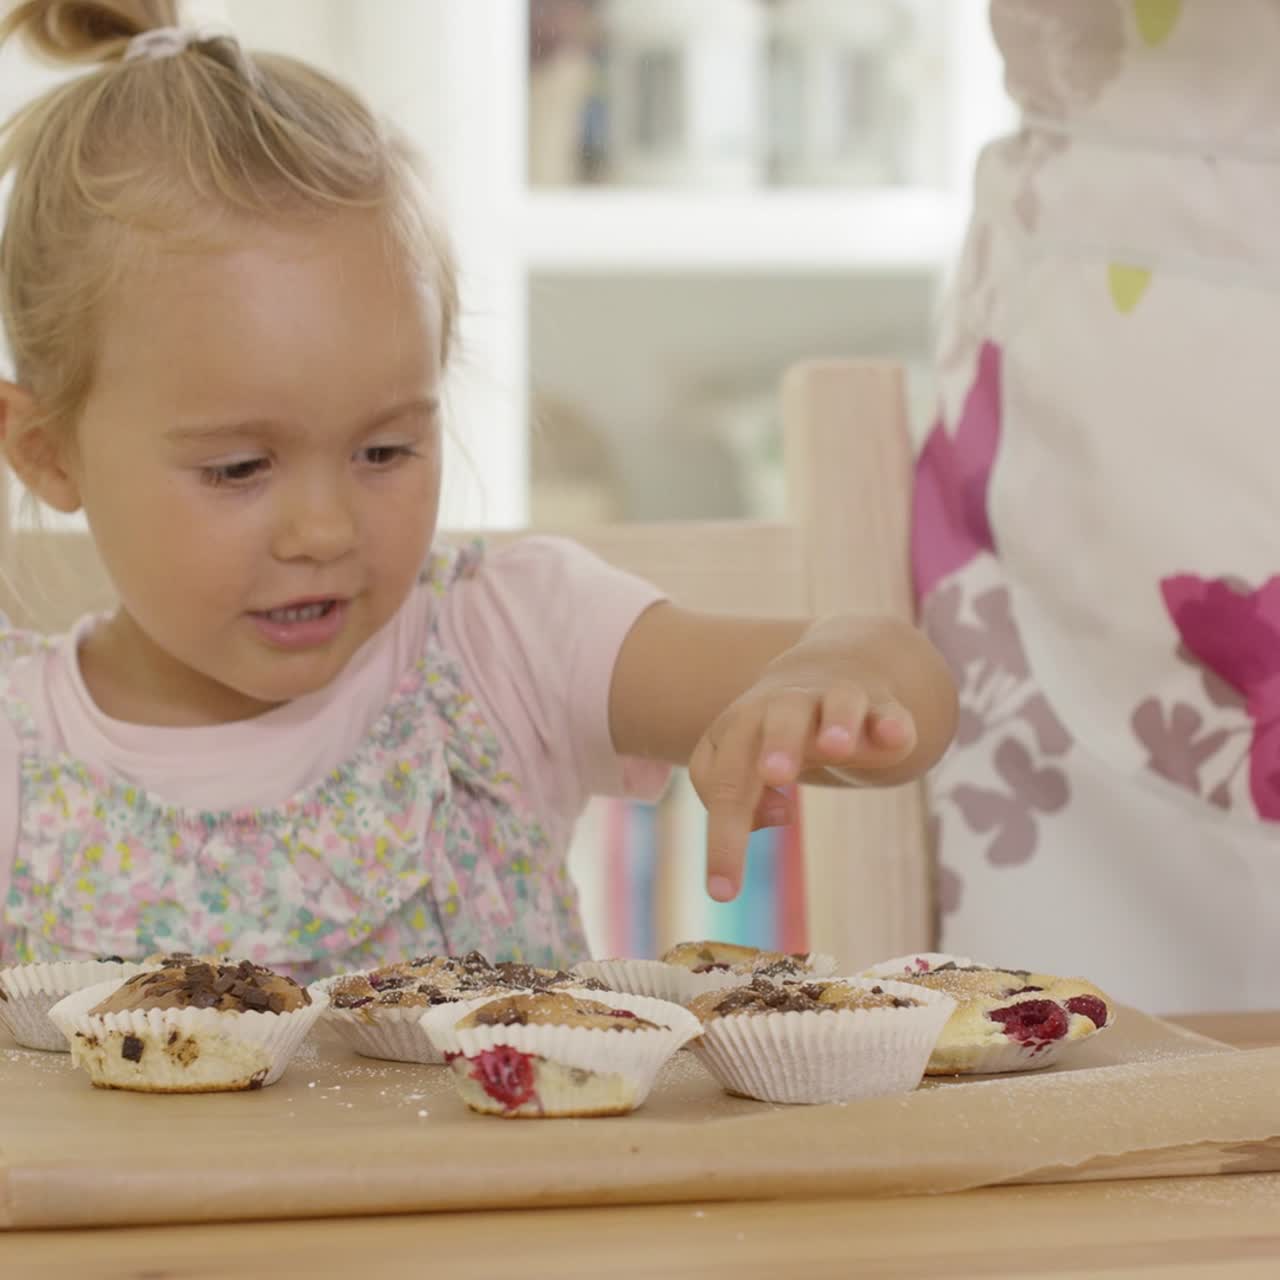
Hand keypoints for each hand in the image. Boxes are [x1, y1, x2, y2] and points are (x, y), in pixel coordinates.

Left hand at [688, 671, 916, 902]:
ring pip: (837, 703)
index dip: (723, 835)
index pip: (723, 778)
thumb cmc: (773, 737)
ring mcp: (836, 700)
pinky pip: (890, 714)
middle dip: (776, 746)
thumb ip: (740, 801)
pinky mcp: (882, 706)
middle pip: (776, 721)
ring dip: (836, 724)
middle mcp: (786, 706)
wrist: (831, 673)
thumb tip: (776, 814)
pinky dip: (893, 724)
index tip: (724, 893)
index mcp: (742, 725)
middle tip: (773, 774)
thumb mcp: (742, 766)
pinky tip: (896, 739)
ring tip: (836, 747)